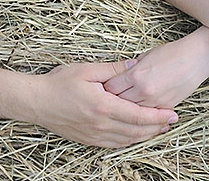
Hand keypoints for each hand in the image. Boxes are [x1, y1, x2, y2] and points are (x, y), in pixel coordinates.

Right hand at [31, 61, 178, 146]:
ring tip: (158, 129)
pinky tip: (135, 135)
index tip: (172, 114)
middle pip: (137, 131)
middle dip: (156, 127)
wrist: (36, 102)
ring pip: (127, 140)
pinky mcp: (89, 140)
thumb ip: (113, 69)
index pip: (139, 115)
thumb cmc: (59, 83)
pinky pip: (115, 144)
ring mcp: (95, 135)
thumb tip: (134, 64)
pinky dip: (129, 141)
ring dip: (145, 136)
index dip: (158, 116)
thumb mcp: (86, 70)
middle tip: (171, 122)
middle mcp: (102, 125)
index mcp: (103, 106)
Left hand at [102, 32, 208, 107]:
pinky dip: (141, 117)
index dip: (104, 89)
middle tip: (105, 102)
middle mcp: (144, 91)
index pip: (111, 88)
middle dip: (111, 103)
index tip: (100, 90)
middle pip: (119, 103)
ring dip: (126, 112)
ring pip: (133, 114)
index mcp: (136, 75)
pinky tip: (135, 116)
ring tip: (118, 111)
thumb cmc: (171, 53)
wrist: (196, 58)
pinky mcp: (166, 108)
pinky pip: (149, 117)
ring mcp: (156, 102)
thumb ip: (130, 70)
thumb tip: (117, 78)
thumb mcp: (145, 56)